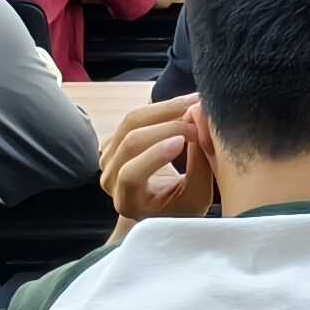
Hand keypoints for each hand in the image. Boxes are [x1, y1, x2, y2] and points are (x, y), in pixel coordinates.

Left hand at [99, 93, 216, 227]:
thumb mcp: (197, 195)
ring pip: (132, 121)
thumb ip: (200, 162)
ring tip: (194, 103)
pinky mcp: (114, 139)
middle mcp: (110, 180)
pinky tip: (183, 107)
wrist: (162, 205)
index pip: (131, 175)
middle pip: (131, 141)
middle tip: (198, 114)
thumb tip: (201, 118)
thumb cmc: (181, 206)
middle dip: (168, 123)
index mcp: (127, 201)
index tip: (182, 140)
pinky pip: (135, 116)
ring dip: (166, 108)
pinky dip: (162, 108)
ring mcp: (109, 157)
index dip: (155, 155)